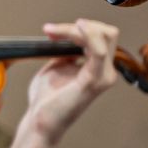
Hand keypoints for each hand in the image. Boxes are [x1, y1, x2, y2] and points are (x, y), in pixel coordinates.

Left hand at [23, 19, 121, 147]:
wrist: (40, 121)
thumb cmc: (47, 98)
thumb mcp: (57, 65)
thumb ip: (67, 50)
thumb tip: (68, 35)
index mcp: (99, 68)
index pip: (102, 36)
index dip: (78, 28)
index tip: (51, 30)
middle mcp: (107, 72)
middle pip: (107, 33)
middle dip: (78, 27)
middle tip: (52, 32)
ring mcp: (103, 77)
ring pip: (104, 37)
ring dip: (75, 30)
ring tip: (53, 33)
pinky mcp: (93, 82)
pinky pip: (98, 52)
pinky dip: (86, 37)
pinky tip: (71, 32)